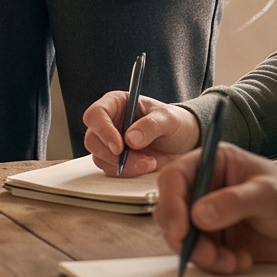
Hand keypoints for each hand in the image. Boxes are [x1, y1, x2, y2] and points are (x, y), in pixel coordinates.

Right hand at [80, 91, 199, 175]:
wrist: (184, 144)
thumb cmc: (175, 123)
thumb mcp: (169, 119)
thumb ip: (151, 125)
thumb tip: (130, 138)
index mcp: (116, 104)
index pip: (96, 114)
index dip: (103, 131)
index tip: (119, 146)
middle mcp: (109, 123)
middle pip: (92, 139)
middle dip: (114, 155)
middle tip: (139, 160)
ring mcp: (110, 143)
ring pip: (100, 158)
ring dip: (124, 165)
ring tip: (150, 162)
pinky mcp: (115, 160)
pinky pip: (111, 170)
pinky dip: (127, 172)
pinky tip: (145, 166)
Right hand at [150, 145, 276, 274]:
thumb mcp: (268, 194)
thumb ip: (234, 202)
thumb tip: (199, 214)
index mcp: (211, 164)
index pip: (175, 178)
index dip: (171, 203)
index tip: (181, 229)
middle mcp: (202, 189)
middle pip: (170, 211)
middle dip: (183, 237)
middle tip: (205, 253)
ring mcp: (205, 216)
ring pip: (182, 238)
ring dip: (201, 255)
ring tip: (230, 261)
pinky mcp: (213, 240)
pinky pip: (200, 255)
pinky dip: (215, 264)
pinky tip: (240, 261)